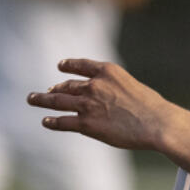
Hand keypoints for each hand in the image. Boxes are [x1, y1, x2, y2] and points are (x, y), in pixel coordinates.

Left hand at [27, 59, 169, 150]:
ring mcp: (88, 104)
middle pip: (67, 85)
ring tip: (33, 99)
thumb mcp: (134, 87)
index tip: (61, 65)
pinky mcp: (86, 124)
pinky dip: (52, 121)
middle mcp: (94, 85)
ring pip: (57, 101)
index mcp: (108, 71)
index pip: (82, 65)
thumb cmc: (152, 108)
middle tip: (47, 91)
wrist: (156, 123)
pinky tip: (46, 121)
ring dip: (42, 100)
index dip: (69, 65)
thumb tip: (102, 101)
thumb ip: (115, 90)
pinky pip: (62, 122)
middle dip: (55, 88)